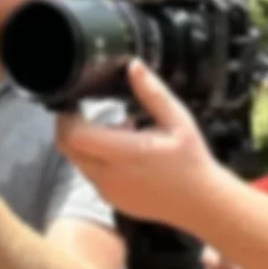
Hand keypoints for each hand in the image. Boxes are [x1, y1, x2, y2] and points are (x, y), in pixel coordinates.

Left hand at [54, 62, 234, 231]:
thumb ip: (152, 93)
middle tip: (85, 112)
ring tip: (117, 131)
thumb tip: (134, 65)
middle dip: (70, 128)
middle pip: (67, 149)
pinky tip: (123, 154)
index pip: (73, 136)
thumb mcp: (177, 121)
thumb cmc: (191, 160)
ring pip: (78, 162)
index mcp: (124, 153)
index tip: (75, 102)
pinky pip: (91, 175)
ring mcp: (108, 191)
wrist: (200, 203)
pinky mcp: (110, 200)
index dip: (67, 117)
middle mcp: (110, 176)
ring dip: (86, 144)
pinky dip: (96, 160)